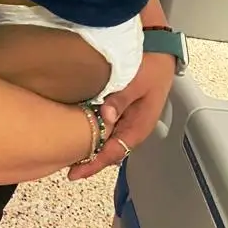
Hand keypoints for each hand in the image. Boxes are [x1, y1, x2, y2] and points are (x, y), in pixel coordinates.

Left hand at [68, 52, 174, 180]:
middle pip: (110, 152)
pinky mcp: (123, 113)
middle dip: (90, 161)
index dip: (94, 164)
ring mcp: (128, 121)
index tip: (76, 172)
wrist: (160, 55)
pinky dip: (95, 133)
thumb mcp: (136, 82)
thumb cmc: (151, 67)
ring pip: (108, 141)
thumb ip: (121, 99)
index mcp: (139, 126)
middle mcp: (134, 128)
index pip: (114, 152)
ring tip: (71, 154)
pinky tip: (82, 131)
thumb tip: (106, 117)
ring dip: (92, 148)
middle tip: (67, 166)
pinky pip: (108, 129)